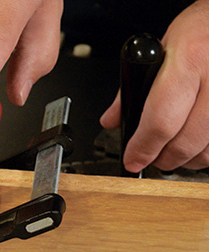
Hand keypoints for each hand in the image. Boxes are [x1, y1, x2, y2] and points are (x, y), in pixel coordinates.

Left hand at [100, 0, 208, 171]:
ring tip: (172, 150)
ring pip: (206, 151)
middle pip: (185, 143)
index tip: (132, 159)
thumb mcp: (161, 49)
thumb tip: (112, 119)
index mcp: (189, 61)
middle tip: (150, 158)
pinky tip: (195, 144)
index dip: (143, 148)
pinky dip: (204, 152)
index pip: (160, 122)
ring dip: (185, 159)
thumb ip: (133, 88)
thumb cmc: (201, 31)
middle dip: (161, 159)